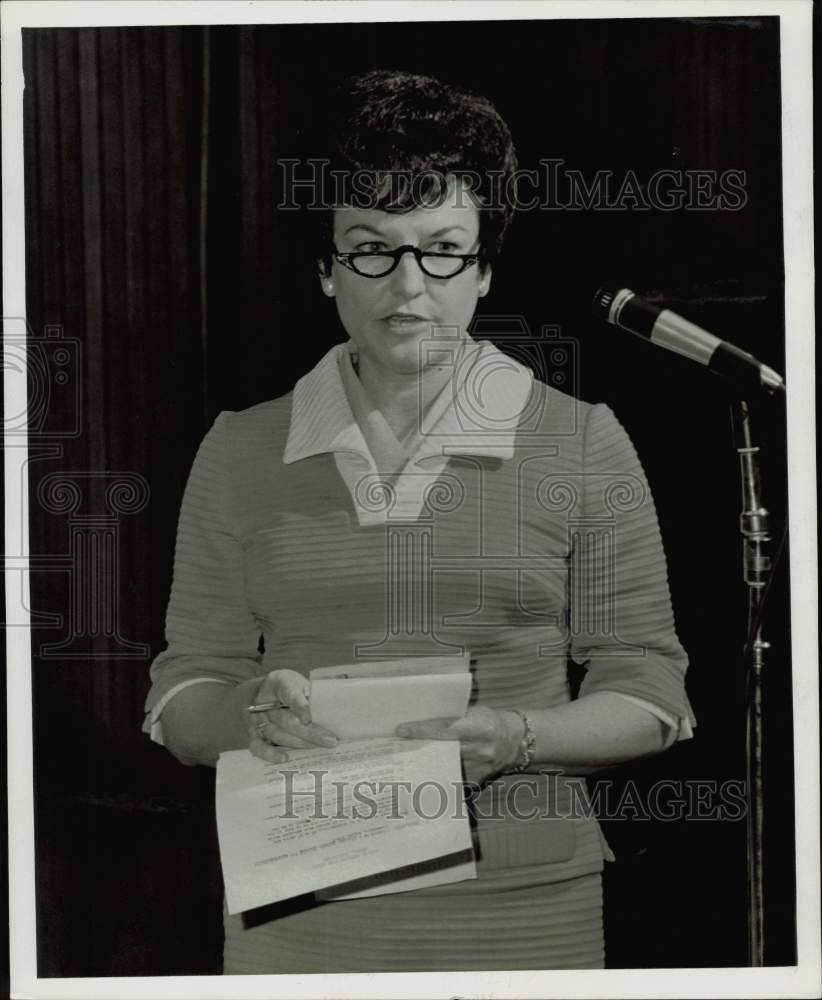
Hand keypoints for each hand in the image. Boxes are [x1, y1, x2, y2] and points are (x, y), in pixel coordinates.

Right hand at [246, 669, 338, 763]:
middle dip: (310, 733)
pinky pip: (258, 746)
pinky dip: (270, 754)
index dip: (300, 707)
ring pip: (277, 734)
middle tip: (331, 741)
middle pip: (287, 720)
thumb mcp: (301, 683)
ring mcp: (256, 718)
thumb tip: (335, 715)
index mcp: (280, 682)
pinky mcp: (253, 733)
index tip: (309, 719)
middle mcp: (264, 701)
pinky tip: (285, 758)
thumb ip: (313, 696)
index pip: (290, 694)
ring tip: (319, 748)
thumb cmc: (290, 688)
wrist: (264, 692)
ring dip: (299, 744)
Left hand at [395, 705, 523, 785]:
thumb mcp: (475, 712)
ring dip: (423, 764)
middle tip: (394, 748)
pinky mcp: (475, 781)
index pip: (444, 729)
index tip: (400, 731)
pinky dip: (437, 776)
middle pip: (440, 751)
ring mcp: (478, 768)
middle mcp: (479, 750)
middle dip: (417, 748)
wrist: (514, 741)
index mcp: (479, 728)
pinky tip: (422, 775)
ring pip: (443, 768)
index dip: (421, 730)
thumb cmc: (490, 721)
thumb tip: (422, 719)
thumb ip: (453, 718)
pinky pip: (451, 779)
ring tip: (402, 761)